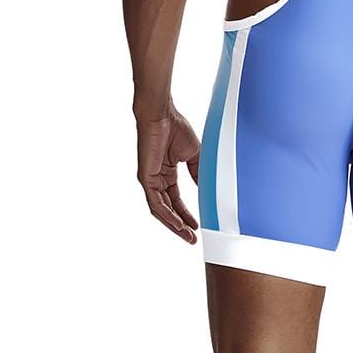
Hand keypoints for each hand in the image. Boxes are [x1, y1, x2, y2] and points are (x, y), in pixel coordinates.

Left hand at [137, 107, 200, 243]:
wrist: (163, 114)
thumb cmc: (176, 127)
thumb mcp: (193, 154)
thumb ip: (197, 172)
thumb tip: (206, 188)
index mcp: (167, 173)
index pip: (176, 200)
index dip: (186, 214)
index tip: (198, 226)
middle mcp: (157, 179)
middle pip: (169, 209)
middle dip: (181, 225)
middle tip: (193, 238)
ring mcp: (150, 180)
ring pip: (161, 210)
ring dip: (174, 225)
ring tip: (187, 236)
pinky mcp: (146, 178)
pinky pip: (156, 203)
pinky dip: (167, 215)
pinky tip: (177, 224)